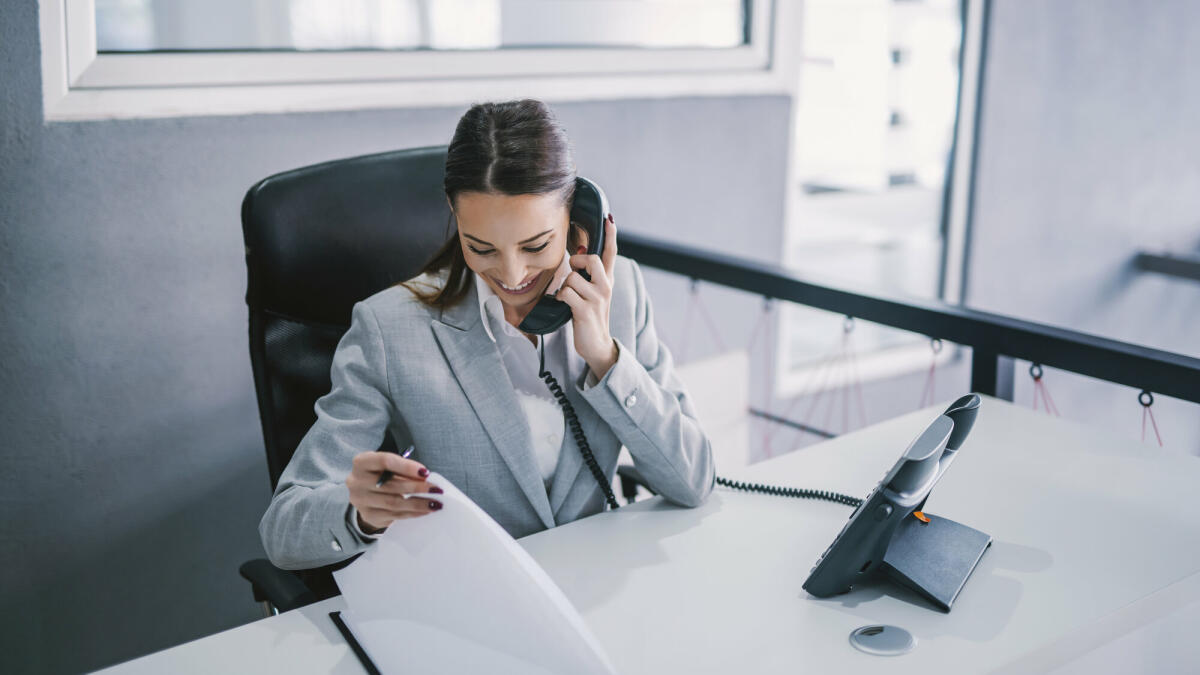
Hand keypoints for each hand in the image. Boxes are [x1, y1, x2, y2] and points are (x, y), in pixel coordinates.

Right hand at [346, 450, 442, 532]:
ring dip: (418, 503)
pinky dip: (413, 513)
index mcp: (361, 462)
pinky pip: (395, 515)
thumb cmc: (382, 475)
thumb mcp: (388, 467)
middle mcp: (356, 481)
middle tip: (436, 489)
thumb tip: (426, 478)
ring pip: (394, 503)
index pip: (385, 461)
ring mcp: (361, 500)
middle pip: (391, 485)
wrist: (365, 494)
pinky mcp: (368, 515)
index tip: (426, 472)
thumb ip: (403, 469)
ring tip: (435, 503)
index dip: (407, 467)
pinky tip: (425, 511)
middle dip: (417, 487)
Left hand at [559, 214, 618, 378]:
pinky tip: (564, 305)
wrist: (596, 344)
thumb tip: (578, 253)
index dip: (610, 235)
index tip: (609, 218)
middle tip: (573, 274)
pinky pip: (565, 293)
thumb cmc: (589, 315)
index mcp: (608, 279)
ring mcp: (597, 298)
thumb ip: (588, 274)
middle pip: (590, 259)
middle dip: (575, 263)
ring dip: (564, 287)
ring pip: (572, 277)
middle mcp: (606, 286)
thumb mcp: (592, 292)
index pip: (611, 252)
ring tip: (569, 298)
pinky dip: (560, 298)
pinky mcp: (585, 310)